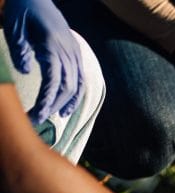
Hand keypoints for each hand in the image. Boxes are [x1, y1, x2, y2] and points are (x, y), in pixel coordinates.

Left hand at [3, 0, 84, 124]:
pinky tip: (66, 108)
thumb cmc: (22, 10)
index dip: (46, 100)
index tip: (35, 115)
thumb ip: (19, 49)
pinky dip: (75, 95)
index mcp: (53, 45)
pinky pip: (80, 78)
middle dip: (52, 106)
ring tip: (53, 117)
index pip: (54, 80)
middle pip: (66, 87)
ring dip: (65, 103)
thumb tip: (26, 70)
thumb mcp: (14, 27)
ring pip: (76, 85)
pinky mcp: (75, 54)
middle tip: (36, 120)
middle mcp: (68, 51)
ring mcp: (74, 53)